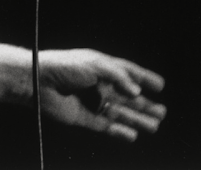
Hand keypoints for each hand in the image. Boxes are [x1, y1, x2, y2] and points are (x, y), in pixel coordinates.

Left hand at [38, 48, 166, 141]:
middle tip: (162, 112)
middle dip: (144, 104)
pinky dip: (119, 132)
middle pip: (126, 97)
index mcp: (101, 68)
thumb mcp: (96, 65)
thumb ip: (119, 76)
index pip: (127, 72)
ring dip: (136, 119)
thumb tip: (137, 91)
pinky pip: (105, 126)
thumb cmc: (65, 67)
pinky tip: (132, 135)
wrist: (38, 82)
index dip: (144, 78)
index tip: (160, 85)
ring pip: (119, 113)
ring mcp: (91, 102)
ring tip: (155, 125)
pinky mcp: (84, 118)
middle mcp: (98, 85)